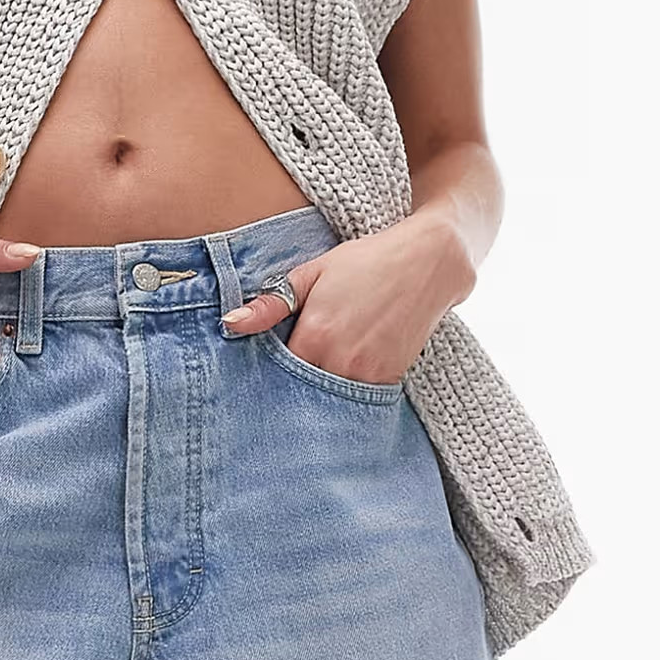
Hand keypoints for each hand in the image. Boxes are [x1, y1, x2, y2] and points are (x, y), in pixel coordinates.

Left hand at [221, 216, 475, 384]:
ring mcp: (368, 374)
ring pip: (329, 399)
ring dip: (317, 394)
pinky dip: (345, 391)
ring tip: (312, 380)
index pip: (276, 374)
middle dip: (290, 390)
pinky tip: (340, 375)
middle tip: (283, 383)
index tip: (260, 373)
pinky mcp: (389, 379)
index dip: (267, 374)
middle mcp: (341, 362)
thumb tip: (230, 324)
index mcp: (316, 336)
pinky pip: (356, 397)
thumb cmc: (366, 261)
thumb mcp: (313, 273)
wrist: (429, 260)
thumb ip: (271, 304)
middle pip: (301, 392)